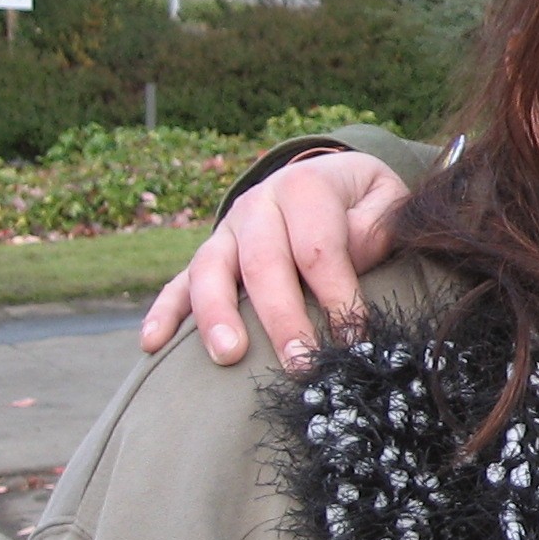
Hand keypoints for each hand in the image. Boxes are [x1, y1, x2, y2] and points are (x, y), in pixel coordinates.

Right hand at [139, 151, 413, 365]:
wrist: (329, 176)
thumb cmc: (364, 200)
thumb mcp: (385, 197)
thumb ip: (375, 226)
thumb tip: (356, 259)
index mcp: (303, 187)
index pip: (319, 249)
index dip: (338, 295)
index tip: (355, 338)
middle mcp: (257, 205)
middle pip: (264, 264)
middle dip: (283, 318)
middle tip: (301, 364)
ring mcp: (226, 231)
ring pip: (211, 271)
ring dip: (217, 316)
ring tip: (229, 357)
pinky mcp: (208, 256)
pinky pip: (177, 283)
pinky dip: (163, 313)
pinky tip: (153, 345)